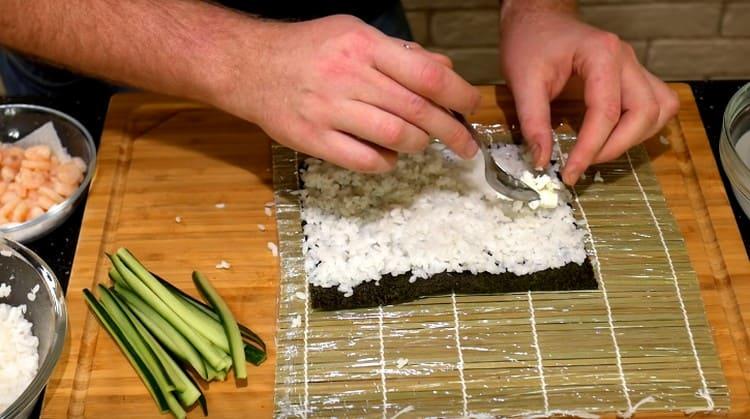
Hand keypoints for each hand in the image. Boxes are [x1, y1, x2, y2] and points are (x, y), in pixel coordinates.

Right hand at [219, 15, 480, 172]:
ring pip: (394, 136)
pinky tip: (390, 157)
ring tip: (422, 144)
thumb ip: (399, 53)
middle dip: (451, 131)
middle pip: (417, 109)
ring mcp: (329, 110)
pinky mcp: (313, 138)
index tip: (471, 107)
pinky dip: (386, 163)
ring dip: (418, 145)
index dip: (458, 94)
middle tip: (466, 145)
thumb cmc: (307, 49)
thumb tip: (444, 68)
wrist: (249, 66)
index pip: (426, 74)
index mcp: (363, 45)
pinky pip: (363, 160)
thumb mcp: (353, 34)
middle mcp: (348, 76)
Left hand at [499, 4, 678, 184]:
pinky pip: (655, 105)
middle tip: (583, 164)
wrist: (537, 20)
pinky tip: (614, 137)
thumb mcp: (522, 81)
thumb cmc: (529, 43)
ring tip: (599, 152)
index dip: (589, 149)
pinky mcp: (633, 76)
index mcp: (601, 54)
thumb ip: (533, 122)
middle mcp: (626, 59)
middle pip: (645, 112)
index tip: (569, 173)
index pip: (606, 112)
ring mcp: (634, 66)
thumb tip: (543, 161)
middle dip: (616, 146)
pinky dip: (641, 127)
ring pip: (660, 109)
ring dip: (635, 138)